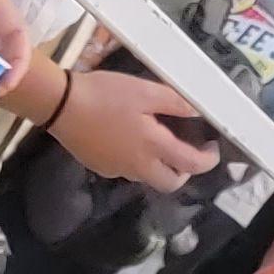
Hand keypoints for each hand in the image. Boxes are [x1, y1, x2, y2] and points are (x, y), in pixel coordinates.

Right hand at [53, 68, 222, 194]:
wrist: (60, 105)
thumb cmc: (104, 95)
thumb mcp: (145, 91)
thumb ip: (175, 103)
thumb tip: (199, 113)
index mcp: (153, 147)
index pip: (191, 165)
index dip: (208, 159)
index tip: (212, 147)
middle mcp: (138, 166)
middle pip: (171, 183)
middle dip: (185, 171)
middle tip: (187, 150)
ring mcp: (118, 170)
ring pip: (149, 177)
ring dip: (161, 166)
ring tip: (159, 140)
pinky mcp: (101, 167)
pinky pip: (128, 170)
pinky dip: (138, 160)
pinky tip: (129, 139)